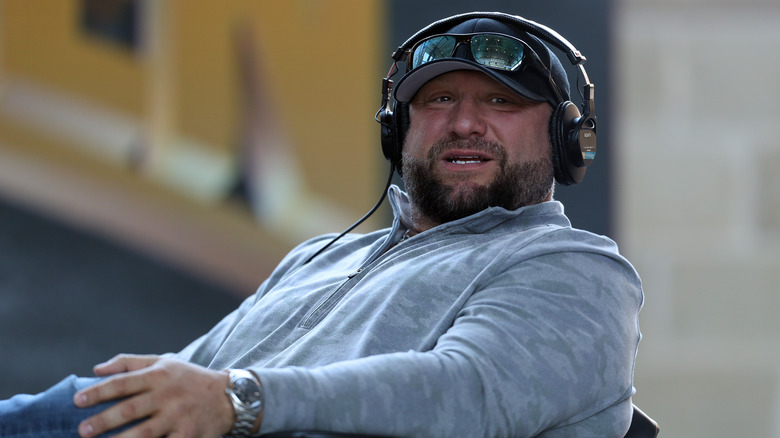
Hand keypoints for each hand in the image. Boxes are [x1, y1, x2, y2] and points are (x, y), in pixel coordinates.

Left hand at [73, 354, 234, 437]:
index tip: (77, 401)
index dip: (99, 391)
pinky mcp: (188, 435)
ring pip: (144, 432)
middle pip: (130, 409)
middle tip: (82, 430)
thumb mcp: (165, 362)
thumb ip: (130, 363)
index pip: (123, 383)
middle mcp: (168, 395)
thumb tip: (97, 369)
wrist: (229, 396)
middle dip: (104, 420)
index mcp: (159, 375)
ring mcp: (178, 416)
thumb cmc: (190, 379)